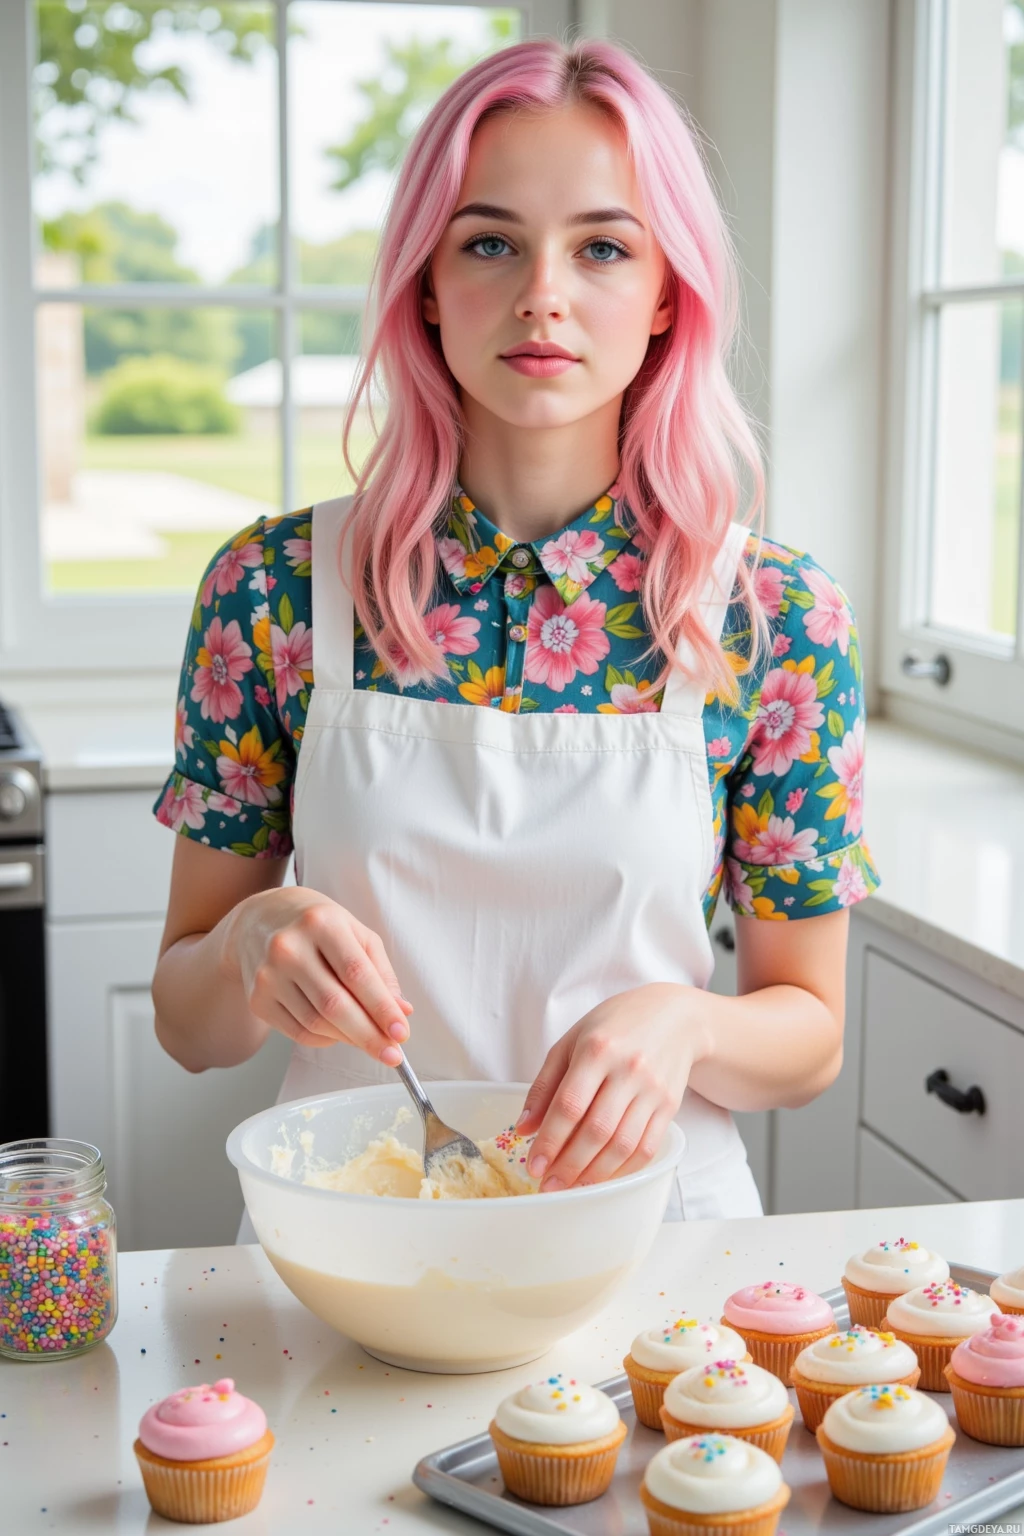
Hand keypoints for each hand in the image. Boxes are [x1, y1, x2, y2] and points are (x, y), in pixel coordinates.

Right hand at [223, 887, 413, 1063]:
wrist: (261, 920)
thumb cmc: (317, 926)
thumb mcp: (356, 933)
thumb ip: (381, 972)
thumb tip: (401, 1011)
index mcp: (321, 922)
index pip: (357, 974)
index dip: (382, 1008)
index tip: (401, 1033)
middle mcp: (289, 947)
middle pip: (334, 1005)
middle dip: (369, 1035)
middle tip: (392, 1054)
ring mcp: (268, 974)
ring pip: (316, 1023)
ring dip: (349, 1039)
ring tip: (368, 1039)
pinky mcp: (257, 998)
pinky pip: (298, 1032)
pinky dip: (325, 1039)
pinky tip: (338, 1032)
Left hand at [515, 984, 708, 1191]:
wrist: (675, 1016)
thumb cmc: (615, 1026)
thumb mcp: (571, 1042)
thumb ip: (546, 1085)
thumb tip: (524, 1128)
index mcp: (597, 1050)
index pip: (570, 1105)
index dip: (550, 1140)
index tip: (534, 1165)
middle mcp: (628, 1070)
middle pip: (597, 1130)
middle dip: (569, 1165)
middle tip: (549, 1186)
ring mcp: (653, 1090)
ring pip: (623, 1145)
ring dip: (594, 1174)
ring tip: (572, 1187)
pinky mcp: (670, 1106)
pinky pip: (647, 1147)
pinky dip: (623, 1169)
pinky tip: (603, 1177)